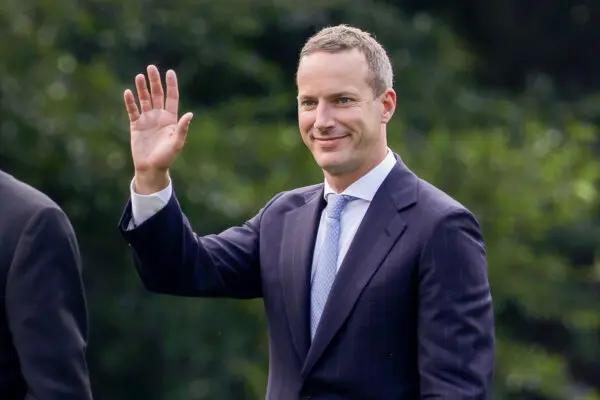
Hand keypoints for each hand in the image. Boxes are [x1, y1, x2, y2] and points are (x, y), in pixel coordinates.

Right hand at [124, 65, 192, 193]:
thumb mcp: (177, 143)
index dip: (171, 85)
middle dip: (154, 82)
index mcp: (171, 119)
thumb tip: (190, 114)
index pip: (171, 98)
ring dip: (141, 88)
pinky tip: (128, 92)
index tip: (170, 72)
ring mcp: (147, 120)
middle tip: (151, 67)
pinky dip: (130, 102)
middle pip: (157, 95)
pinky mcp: (136, 125)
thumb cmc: (167, 157)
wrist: (151, 168)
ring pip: (144, 100)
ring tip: (139, 76)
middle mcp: (159, 116)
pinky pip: (132, 111)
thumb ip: (182, 128)